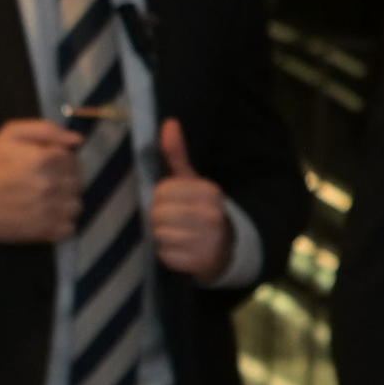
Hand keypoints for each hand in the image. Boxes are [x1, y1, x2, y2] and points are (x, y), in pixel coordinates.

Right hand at [0, 117, 84, 244]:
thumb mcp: (11, 134)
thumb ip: (46, 130)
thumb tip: (77, 140)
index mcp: (45, 159)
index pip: (72, 160)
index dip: (61, 161)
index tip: (48, 165)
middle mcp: (51, 186)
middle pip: (77, 182)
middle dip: (64, 180)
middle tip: (45, 182)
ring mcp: (49, 211)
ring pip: (75, 206)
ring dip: (65, 203)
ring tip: (47, 201)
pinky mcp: (45, 232)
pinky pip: (69, 228)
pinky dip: (61, 224)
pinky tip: (46, 217)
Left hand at [147, 119, 233, 282]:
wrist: (225, 249)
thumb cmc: (200, 210)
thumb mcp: (191, 182)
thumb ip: (177, 154)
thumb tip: (169, 122)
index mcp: (210, 191)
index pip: (162, 191)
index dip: (159, 198)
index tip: (170, 203)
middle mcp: (213, 214)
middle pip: (158, 214)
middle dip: (158, 219)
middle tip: (170, 222)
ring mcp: (209, 240)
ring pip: (160, 235)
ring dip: (161, 237)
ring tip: (175, 236)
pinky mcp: (201, 262)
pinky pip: (166, 256)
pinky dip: (167, 255)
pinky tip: (178, 251)